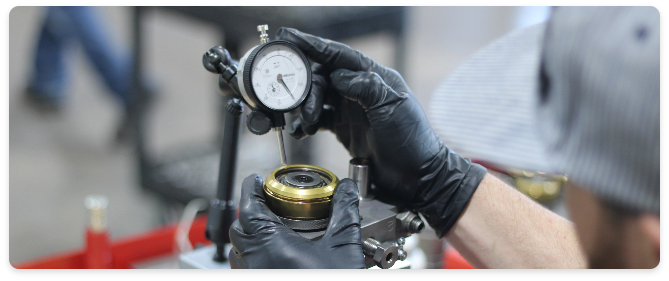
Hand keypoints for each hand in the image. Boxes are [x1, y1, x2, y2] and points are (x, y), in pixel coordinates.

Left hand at [228, 174, 364, 268]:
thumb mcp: (342, 247)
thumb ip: (343, 213)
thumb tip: (345, 191)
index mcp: (269, 245)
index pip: (248, 207)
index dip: (250, 189)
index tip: (257, 180)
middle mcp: (253, 263)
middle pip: (239, 228)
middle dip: (250, 211)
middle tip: (267, 201)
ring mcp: (252, 277)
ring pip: (239, 251)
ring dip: (250, 236)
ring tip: (270, 229)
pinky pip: (245, 269)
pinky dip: (253, 257)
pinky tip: (274, 257)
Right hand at [276, 28, 486, 236]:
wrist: (416, 176)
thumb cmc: (411, 140)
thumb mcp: (391, 107)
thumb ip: (364, 86)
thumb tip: (336, 75)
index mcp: (374, 77)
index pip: (339, 55)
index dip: (314, 45)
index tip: (290, 38)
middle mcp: (360, 89)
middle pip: (323, 77)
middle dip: (308, 90)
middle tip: (306, 110)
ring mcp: (351, 109)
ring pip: (318, 98)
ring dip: (306, 108)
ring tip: (306, 125)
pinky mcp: (344, 128)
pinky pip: (319, 119)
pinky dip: (306, 124)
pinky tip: (302, 132)